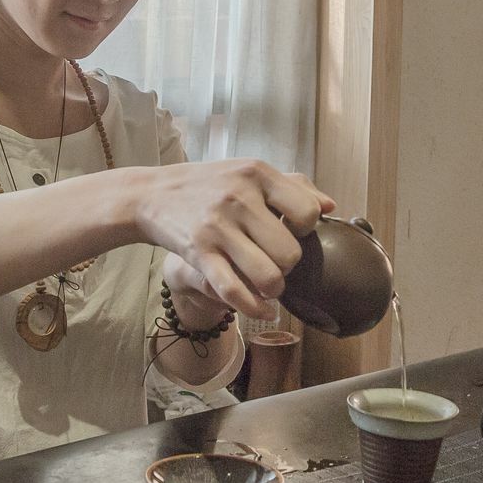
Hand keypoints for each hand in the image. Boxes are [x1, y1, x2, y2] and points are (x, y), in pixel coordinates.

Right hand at [138, 160, 334, 319]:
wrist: (152, 193)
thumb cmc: (210, 185)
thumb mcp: (249, 172)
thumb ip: (293, 186)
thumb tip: (331, 207)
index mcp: (257, 174)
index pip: (308, 212)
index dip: (306, 230)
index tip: (291, 231)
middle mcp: (238, 198)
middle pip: (291, 253)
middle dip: (289, 265)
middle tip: (276, 261)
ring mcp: (218, 227)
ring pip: (269, 277)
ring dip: (274, 288)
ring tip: (269, 283)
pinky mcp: (198, 253)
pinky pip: (235, 291)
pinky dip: (254, 308)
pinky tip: (263, 310)